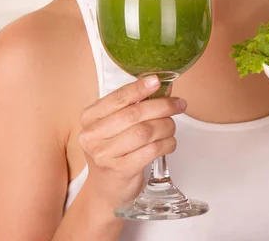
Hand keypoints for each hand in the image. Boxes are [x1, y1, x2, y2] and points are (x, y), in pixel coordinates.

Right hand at [78, 75, 185, 211]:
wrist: (105, 189)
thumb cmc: (114, 150)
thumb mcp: (115, 125)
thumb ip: (134, 105)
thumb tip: (164, 87)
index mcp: (90, 117)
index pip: (117, 98)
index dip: (139, 88)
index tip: (157, 80)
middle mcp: (92, 135)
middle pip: (134, 114)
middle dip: (162, 106)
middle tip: (179, 104)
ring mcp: (104, 154)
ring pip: (145, 132)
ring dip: (166, 126)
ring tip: (172, 126)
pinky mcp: (120, 171)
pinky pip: (151, 151)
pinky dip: (166, 144)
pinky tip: (170, 142)